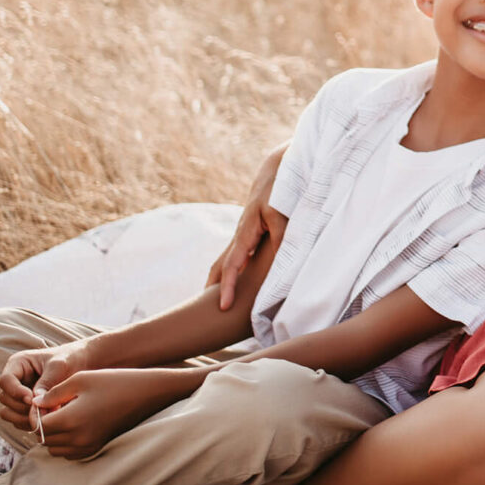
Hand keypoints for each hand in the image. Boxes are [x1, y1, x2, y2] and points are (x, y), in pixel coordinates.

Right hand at [0, 341, 92, 432]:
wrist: (83, 364)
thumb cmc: (70, 358)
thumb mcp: (59, 366)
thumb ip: (47, 382)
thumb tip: (35, 402)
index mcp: (18, 364)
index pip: (5, 381)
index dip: (15, 392)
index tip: (31, 398)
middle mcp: (15, 380)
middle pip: (5, 399)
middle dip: (21, 407)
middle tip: (42, 409)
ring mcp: (18, 395)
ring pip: (8, 412)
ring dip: (23, 418)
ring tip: (45, 416)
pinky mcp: (25, 408)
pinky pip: (18, 421)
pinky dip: (29, 423)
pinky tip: (47, 420)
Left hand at [31, 368, 189, 458]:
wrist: (146, 393)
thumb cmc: (114, 381)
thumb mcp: (80, 379)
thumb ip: (53, 393)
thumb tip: (35, 404)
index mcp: (70, 419)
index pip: (37, 425)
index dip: (37, 413)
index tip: (45, 401)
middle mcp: (77, 438)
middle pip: (43, 438)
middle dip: (44, 424)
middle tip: (55, 406)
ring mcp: (87, 446)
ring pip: (54, 448)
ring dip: (53, 434)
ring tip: (65, 415)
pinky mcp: (95, 448)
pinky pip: (68, 452)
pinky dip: (65, 442)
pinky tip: (75, 424)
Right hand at [208, 148, 286, 310]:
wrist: (277, 169)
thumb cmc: (281, 190)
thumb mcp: (282, 213)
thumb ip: (281, 236)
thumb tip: (280, 261)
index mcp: (245, 232)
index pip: (232, 266)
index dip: (228, 287)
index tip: (223, 307)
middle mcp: (239, 235)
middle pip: (220, 267)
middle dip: (213, 289)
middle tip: (202, 315)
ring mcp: (243, 233)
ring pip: (225, 261)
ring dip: (219, 281)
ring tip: (213, 302)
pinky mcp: (250, 232)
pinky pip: (237, 255)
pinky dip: (232, 270)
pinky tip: (235, 280)